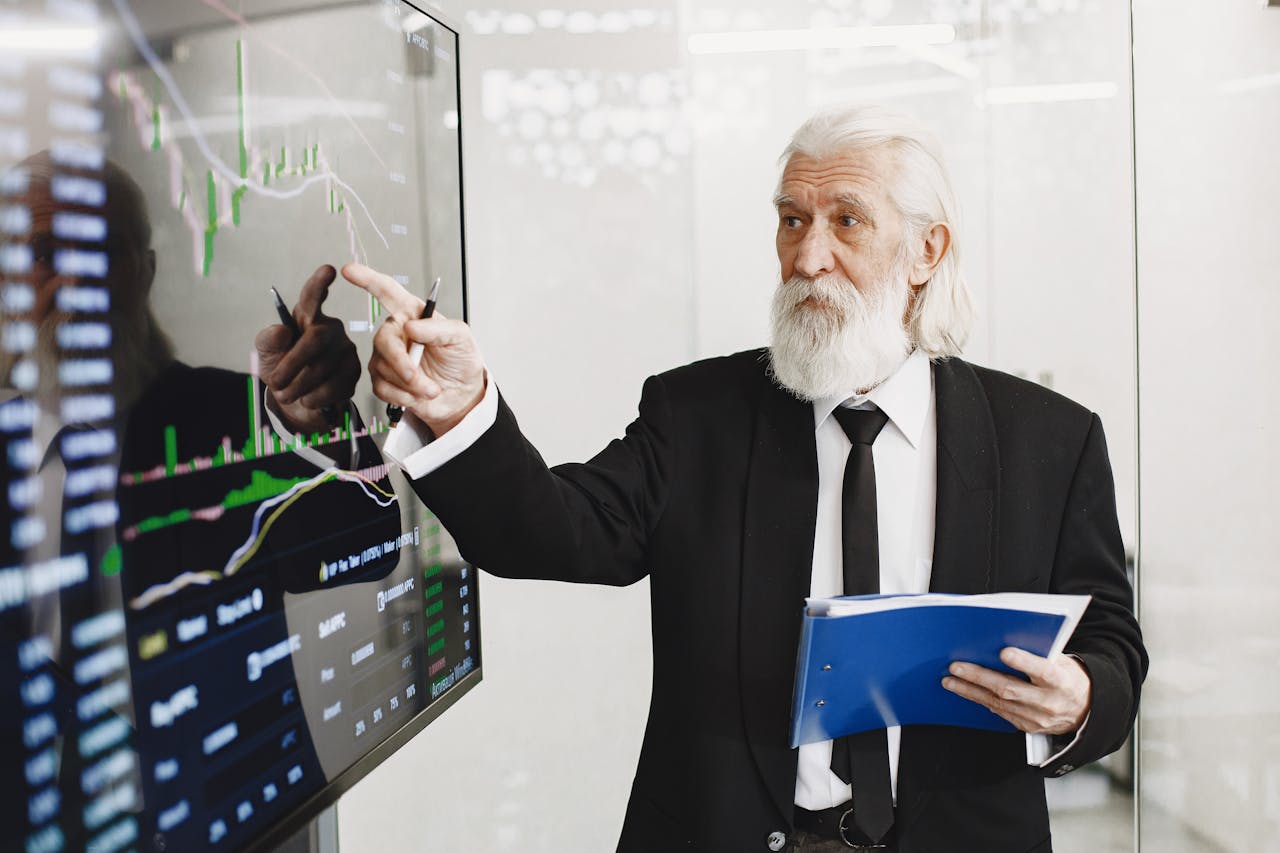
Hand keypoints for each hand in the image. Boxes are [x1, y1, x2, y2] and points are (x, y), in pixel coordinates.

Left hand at [255, 264, 359, 433]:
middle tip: (275, 384)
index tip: (329, 270)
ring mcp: (346, 350)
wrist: (298, 401)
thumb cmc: (282, 368)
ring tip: (286, 394)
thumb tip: (283, 331)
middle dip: (292, 365)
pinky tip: (308, 398)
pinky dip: (313, 397)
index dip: (319, 285)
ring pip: (322, 368)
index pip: (312, 298)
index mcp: (308, 317)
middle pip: (315, 340)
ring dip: (297, 387)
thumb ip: (267, 340)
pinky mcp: (354, 373)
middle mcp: (331, 329)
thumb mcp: (266, 353)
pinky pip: (333, 387)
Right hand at [341, 262, 484, 435]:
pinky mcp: (384, 380)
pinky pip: (381, 387)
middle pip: (382, 340)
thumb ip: (439, 328)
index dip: (367, 279)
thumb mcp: (461, 338)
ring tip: (431, 388)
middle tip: (417, 377)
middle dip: (400, 362)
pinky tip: (417, 395)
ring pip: (382, 368)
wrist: (461, 396)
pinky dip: (402, 396)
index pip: (387, 291)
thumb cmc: (461, 361)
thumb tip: (411, 326)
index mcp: (413, 314)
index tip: (349, 270)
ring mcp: (387, 357)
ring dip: (410, 384)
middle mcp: (397, 332)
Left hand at [941, 648, 1090, 735]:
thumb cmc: (1069, 678)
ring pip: (999, 703)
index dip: (1024, 662)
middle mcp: (1049, 702)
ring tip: (950, 680)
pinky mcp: (1028, 727)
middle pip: (1010, 689)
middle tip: (956, 666)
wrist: (1087, 710)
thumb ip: (1040, 652)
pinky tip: (965, 691)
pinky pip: (1000, 712)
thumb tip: (1007, 637)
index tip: (1004, 652)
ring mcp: (1038, 718)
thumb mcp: (1064, 661)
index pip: (1043, 670)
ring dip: (970, 691)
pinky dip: (981, 700)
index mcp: (1062, 681)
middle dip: (979, 677)